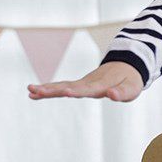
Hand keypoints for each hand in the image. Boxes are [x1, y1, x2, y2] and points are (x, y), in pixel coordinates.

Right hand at [28, 61, 143, 101]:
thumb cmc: (130, 80)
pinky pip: (62, 87)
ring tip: (29, 91)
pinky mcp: (79, 85)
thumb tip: (111, 95)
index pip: (87, 89)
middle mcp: (88, 83)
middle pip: (68, 86)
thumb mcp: (131, 88)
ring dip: (46, 89)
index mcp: (101, 85)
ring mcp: (82, 83)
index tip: (64, 91)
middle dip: (52, 89)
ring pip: (62, 85)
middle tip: (34, 90)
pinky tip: (33, 94)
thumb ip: (121, 93)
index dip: (76, 90)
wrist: (127, 66)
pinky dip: (49, 90)